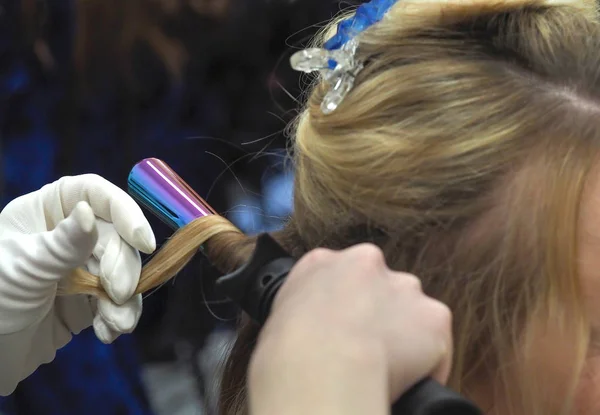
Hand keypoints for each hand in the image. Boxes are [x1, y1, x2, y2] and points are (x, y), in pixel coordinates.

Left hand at [0, 175, 154, 394]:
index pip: (94, 194)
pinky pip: (118, 302)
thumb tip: (88, 212)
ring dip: (126, 298)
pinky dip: (119, 316)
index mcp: (44, 212)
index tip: (142, 241)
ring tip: (117, 323)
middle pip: (116, 236)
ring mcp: (79, 269)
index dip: (124, 211)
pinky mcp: (87, 301)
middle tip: (119, 293)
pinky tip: (108, 332)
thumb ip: (62, 244)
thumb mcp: (23, 269)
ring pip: (123, 271)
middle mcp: (66, 236)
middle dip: (123, 267)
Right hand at [248, 244, 452, 414]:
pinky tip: (407, 382)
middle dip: (379, 315)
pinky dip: (427, 366)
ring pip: (412, 313)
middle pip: (381, 288)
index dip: (346, 306)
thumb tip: (314, 331)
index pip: (342, 276)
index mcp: (322, 261)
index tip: (344, 330)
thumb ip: (303, 308)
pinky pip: (436, 345)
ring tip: (386, 370)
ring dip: (405, 336)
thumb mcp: (277, 317)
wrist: (320, 367)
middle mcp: (367, 262)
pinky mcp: (434, 317)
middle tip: (365, 350)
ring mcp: (404, 287)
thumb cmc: (287, 355)